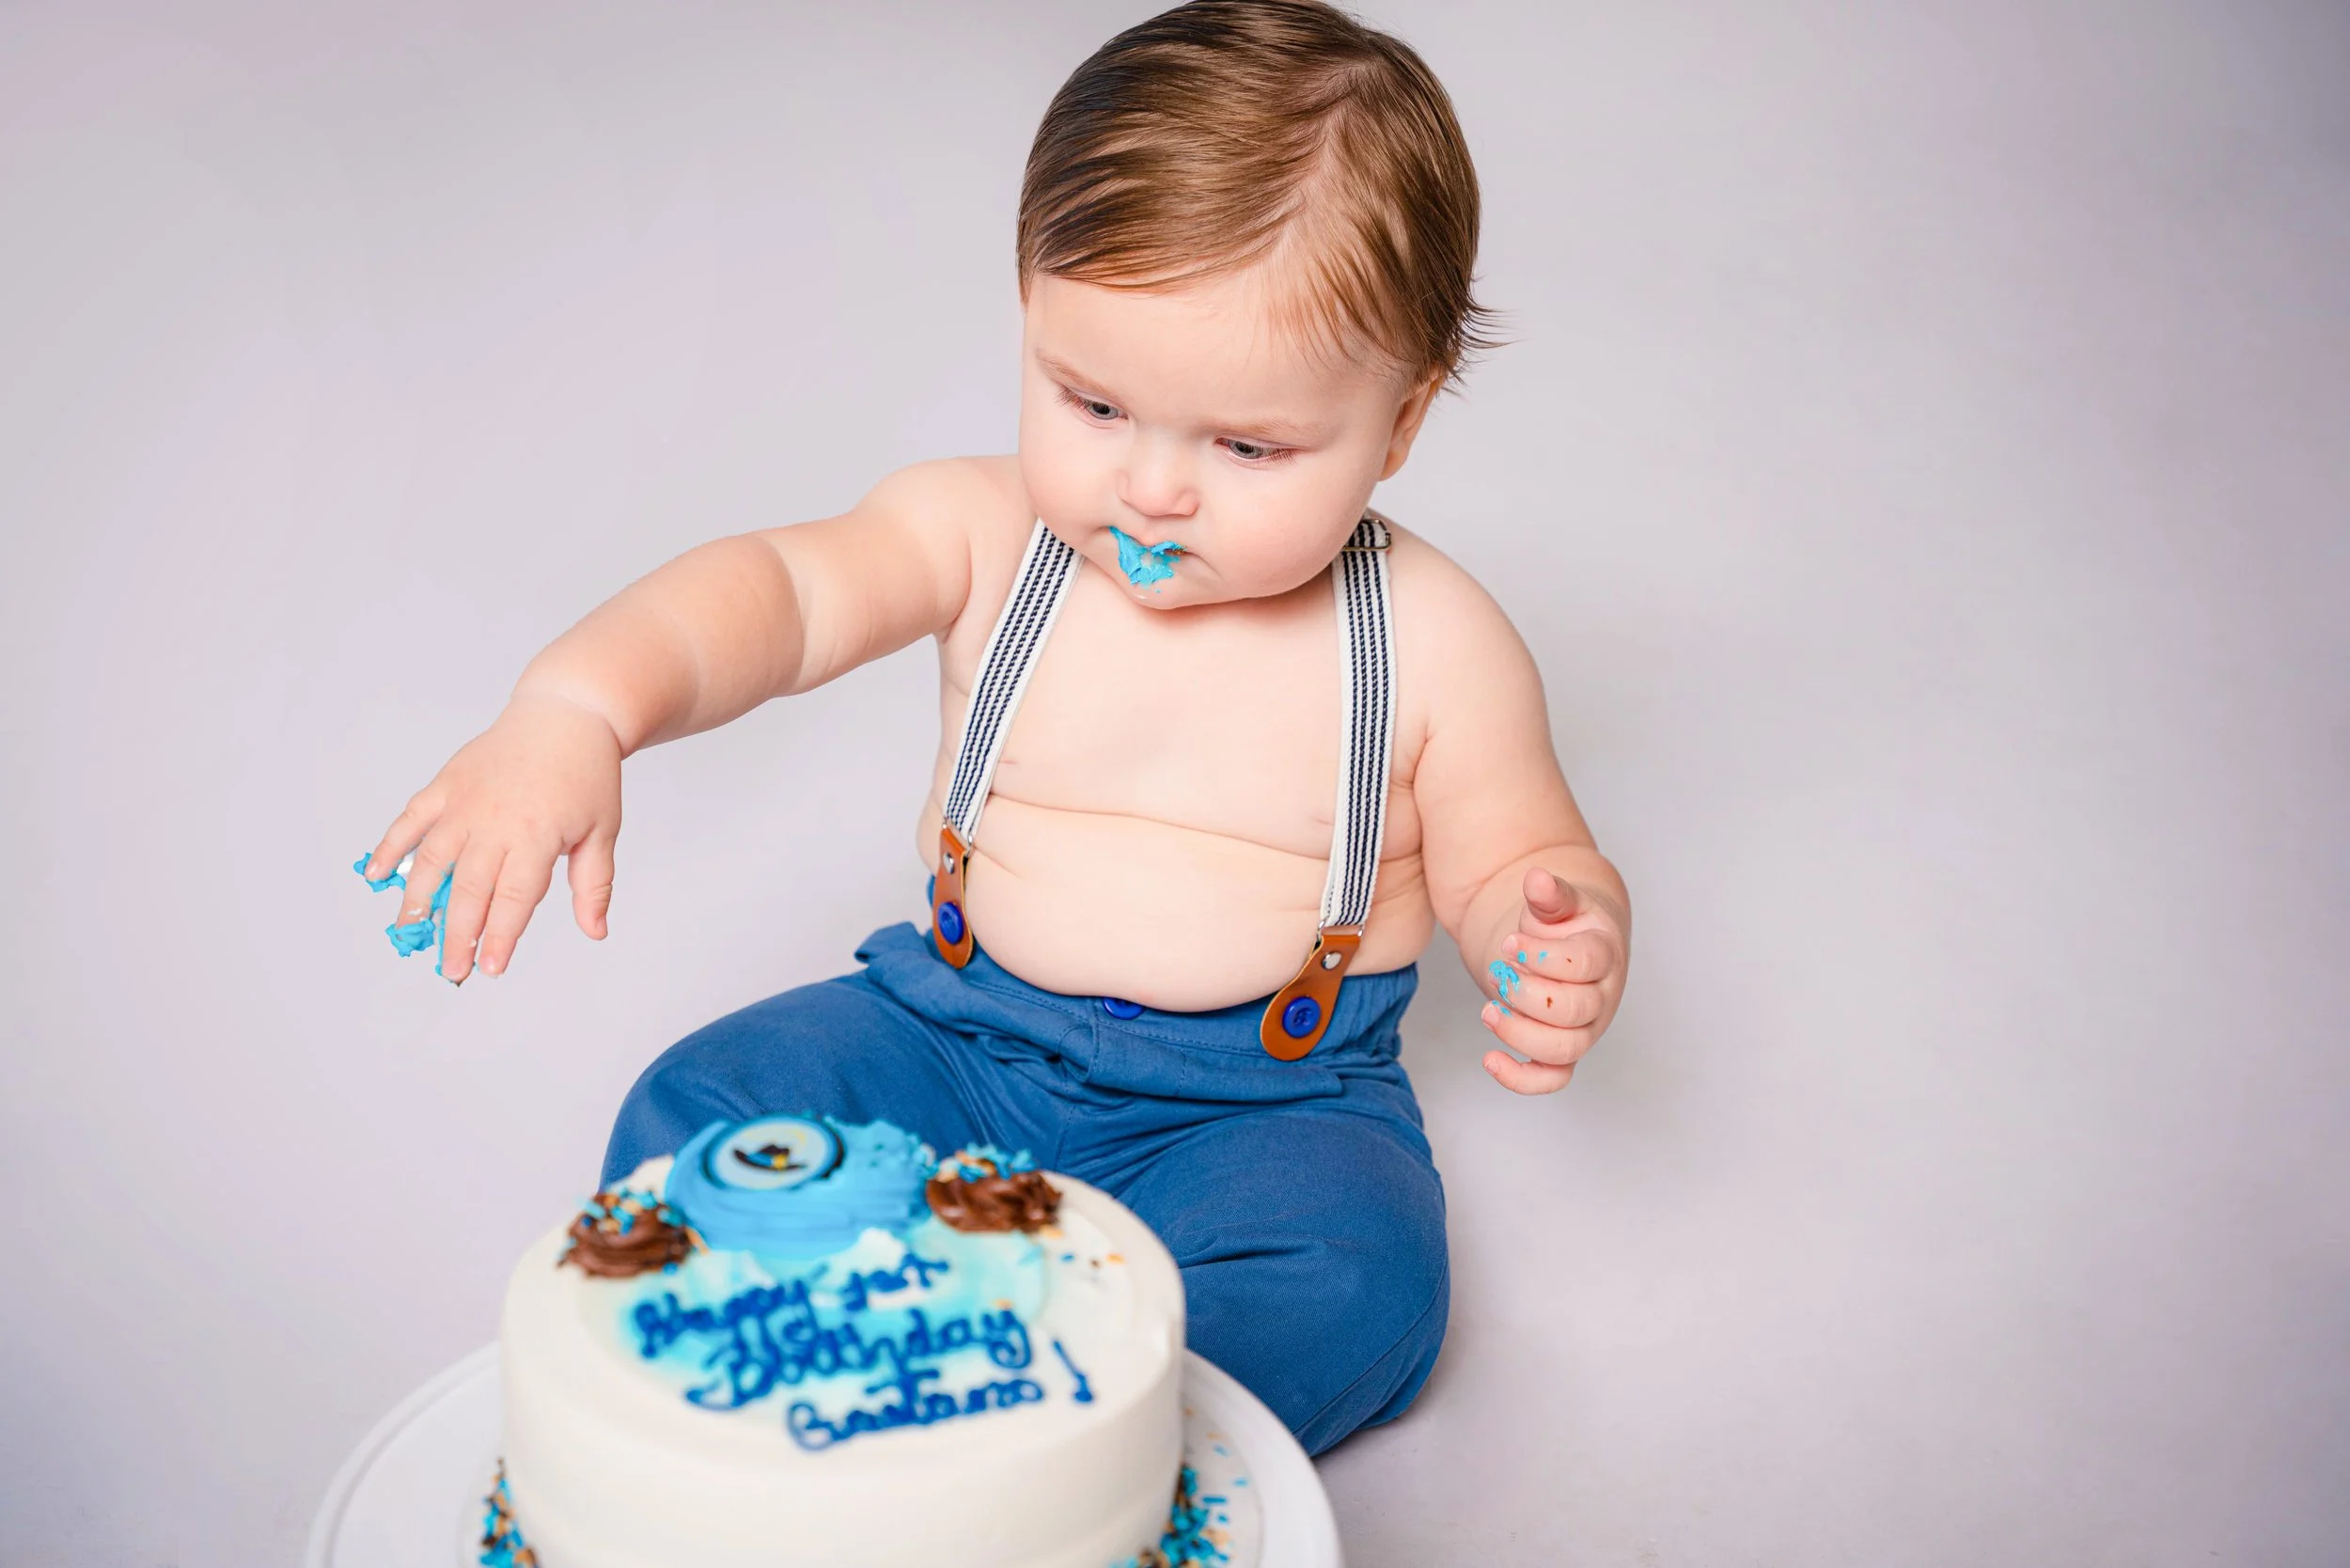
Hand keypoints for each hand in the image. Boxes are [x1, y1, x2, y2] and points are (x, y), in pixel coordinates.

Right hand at [361, 693, 624, 982]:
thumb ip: (593, 885)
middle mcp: (494, 821)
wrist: (566, 714)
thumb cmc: (587, 774)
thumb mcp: (602, 830)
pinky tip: (374, 875)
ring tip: (410, 931)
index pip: (513, 898)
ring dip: (417, 899)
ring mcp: (465, 802)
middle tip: (453, 969)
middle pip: (470, 888)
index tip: (489, 969)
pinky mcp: (446, 785)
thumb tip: (595, 932)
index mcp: (536, 836)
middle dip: (459, 934)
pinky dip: (388, 846)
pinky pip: (411, 819)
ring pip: (431, 859)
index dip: (500, 937)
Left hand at [1478, 867, 1627, 1093]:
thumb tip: (1536, 879)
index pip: (1585, 963)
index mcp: (1604, 953)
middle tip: (1499, 973)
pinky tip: (1489, 1059)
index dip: (1543, 956)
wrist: (1572, 943)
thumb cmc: (1563, 923)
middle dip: (1527, 994)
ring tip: (1488, 1010)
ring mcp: (1585, 1028)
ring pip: (1565, 1049)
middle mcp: (1601, 996)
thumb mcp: (1557, 902)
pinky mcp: (1564, 1050)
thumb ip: (1549, 895)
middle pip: (1573, 1010)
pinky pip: (1553, 1079)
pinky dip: (1522, 1079)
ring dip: (1521, 1034)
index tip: (1510, 943)